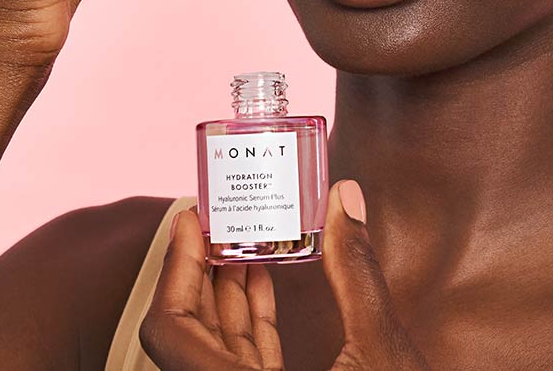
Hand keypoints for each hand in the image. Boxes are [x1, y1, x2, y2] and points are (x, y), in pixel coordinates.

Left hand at [139, 181, 430, 369]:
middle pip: (187, 334)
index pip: (170, 334)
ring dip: (221, 289)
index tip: (190, 220)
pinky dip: (245, 317)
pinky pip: (240, 361)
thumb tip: (345, 197)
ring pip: (212, 347)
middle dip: (198, 270)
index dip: (175, 270)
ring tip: (238, 234)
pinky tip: (259, 276)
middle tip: (215, 217)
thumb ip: (356, 271)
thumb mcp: (382, 352)